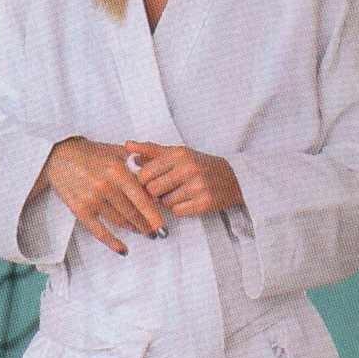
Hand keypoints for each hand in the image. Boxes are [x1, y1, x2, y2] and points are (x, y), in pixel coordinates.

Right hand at [40, 137, 166, 254]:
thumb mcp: (116, 151)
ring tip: (142, 232)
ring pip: (120, 222)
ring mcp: (92, 199)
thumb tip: (157, 181)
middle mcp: (105, 186)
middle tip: (156, 232)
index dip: (155, 216)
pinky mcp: (80, 210)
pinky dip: (112, 242)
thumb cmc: (90, 153)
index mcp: (117, 171)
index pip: (142, 199)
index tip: (164, 228)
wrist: (59, 156)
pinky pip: (99, 231)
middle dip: (146, 225)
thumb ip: (137, 163)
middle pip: (133, 213)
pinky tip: (123, 250)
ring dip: (134, 229)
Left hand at [125, 141, 243, 216]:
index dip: (143, 181)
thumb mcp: (176, 153)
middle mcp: (189, 169)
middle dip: (155, 192)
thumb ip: (150, 150)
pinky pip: (177, 212)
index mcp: (179, 154)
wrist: (232, 178)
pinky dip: (180, 209)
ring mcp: (198, 187)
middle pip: (152, 190)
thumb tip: (127, 145)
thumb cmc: (198, 165)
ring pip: (164, 202)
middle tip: (167, 187)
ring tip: (181, 192)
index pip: (144, 174)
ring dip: (168, 201)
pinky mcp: (205, 203)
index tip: (150, 180)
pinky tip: (189, 200)